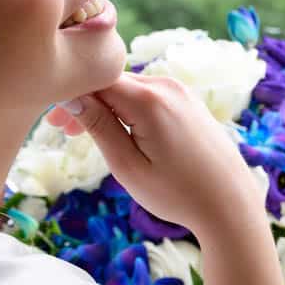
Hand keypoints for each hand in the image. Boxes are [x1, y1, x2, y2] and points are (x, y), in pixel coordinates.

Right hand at [48, 72, 262, 234]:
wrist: (231, 204)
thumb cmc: (177, 194)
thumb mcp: (128, 166)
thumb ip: (98, 126)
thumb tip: (70, 97)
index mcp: (149, 100)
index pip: (95, 79)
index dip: (69, 95)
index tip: (53, 122)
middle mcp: (165, 85)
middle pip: (110, 80)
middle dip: (84, 100)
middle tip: (62, 132)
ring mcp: (179, 90)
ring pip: (127, 86)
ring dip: (105, 104)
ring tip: (88, 133)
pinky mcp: (187, 100)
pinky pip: (146, 94)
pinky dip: (126, 107)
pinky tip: (118, 129)